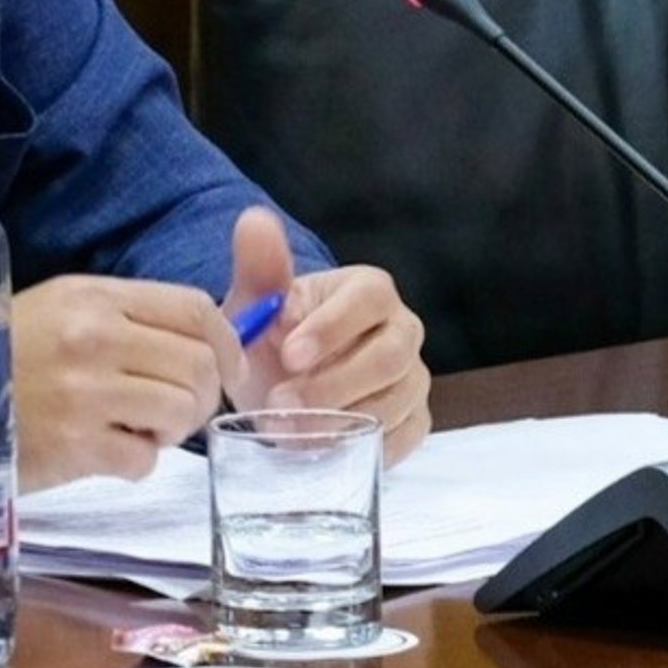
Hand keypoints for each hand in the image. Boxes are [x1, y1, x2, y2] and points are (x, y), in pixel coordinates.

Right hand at [11, 273, 243, 489]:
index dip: (228, 342)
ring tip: (138, 430)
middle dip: (203, 394)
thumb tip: (200, 342)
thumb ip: (126, 319)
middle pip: (199, 364)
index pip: (196, 309)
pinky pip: (144, 458)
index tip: (228, 368)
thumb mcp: (61, 309)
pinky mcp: (76, 446)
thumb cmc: (0, 353)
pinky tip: (106, 452)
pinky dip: (136, 461)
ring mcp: (86, 394)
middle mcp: (95, 339)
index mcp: (95, 298)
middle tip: (178, 410)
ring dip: (172, 430)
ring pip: (182, 412)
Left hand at [229, 206, 430, 462]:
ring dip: (342, 421)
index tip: (289, 355)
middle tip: (281, 403)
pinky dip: (365, 448)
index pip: (367, 300)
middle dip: (334, 384)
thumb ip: (259, 267)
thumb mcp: (256, 305)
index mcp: (368, 290)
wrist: (277, 383)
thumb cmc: (271, 337)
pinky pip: (406, 437)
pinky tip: (324, 448)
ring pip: (398, 400)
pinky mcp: (414, 419)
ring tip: (288, 431)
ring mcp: (412, 377)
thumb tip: (254, 219)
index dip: (332, 328)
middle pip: (389, 356)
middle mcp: (401, 330)